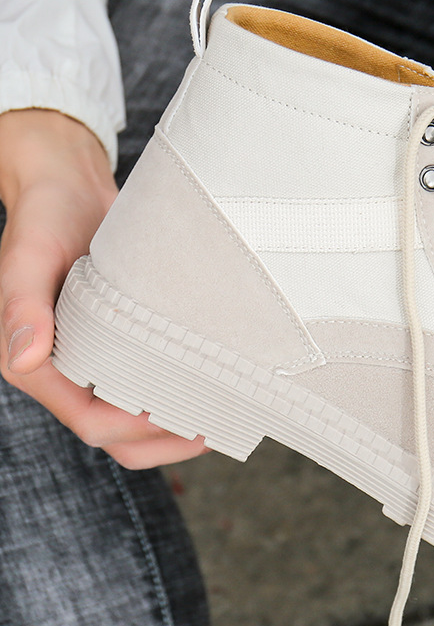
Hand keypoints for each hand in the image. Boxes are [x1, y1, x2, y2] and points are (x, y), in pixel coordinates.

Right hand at [0, 109, 208, 468]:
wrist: (67, 185)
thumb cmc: (44, 215)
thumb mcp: (29, 254)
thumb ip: (23, 306)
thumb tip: (25, 357)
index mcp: (39, 362)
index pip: (90, 422)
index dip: (136, 430)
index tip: (184, 420)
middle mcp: (66, 369)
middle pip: (116, 434)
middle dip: (162, 441)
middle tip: (213, 427)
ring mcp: (94, 358)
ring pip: (132, 416)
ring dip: (171, 424)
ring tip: (219, 413)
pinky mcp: (117, 342)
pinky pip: (143, 382)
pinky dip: (173, 391)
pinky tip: (207, 382)